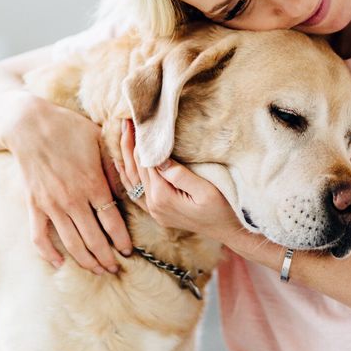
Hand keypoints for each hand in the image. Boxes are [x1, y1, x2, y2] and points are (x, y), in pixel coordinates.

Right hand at [6, 95, 132, 273]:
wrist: (29, 124)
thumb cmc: (69, 129)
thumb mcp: (100, 142)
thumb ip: (114, 168)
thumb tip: (129, 190)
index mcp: (92, 184)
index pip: (112, 222)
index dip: (122, 240)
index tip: (128, 252)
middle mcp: (73, 200)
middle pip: (94, 239)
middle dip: (107, 258)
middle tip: (115, 268)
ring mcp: (51, 205)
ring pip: (71, 243)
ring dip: (86, 261)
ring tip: (97, 270)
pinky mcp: (34, 205)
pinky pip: (39, 236)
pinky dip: (48, 253)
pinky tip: (59, 263)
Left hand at [117, 119, 240, 242]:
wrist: (229, 230)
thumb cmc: (223, 209)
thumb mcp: (206, 190)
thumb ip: (180, 175)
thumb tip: (158, 158)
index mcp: (162, 197)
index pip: (145, 163)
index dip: (141, 141)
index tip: (137, 121)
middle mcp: (153, 205)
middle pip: (136, 169)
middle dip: (130, 145)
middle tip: (125, 121)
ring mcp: (154, 211)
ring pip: (133, 180)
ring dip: (126, 157)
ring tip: (123, 134)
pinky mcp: (158, 212)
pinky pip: (136, 192)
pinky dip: (128, 176)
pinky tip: (122, 164)